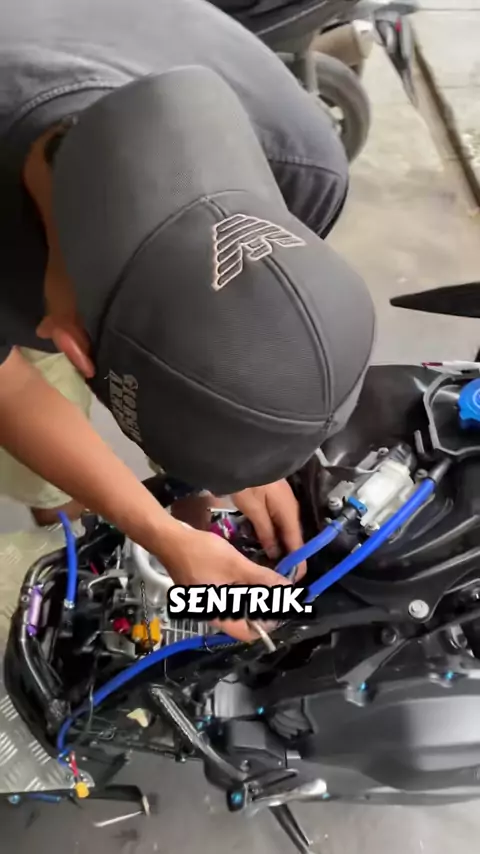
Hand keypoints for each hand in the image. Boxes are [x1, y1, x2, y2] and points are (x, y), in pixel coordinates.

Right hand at [158, 525, 287, 641]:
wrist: (171, 540)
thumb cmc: (202, 555)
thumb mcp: (236, 566)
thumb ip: (262, 578)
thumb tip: (287, 588)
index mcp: (218, 615)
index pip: (247, 634)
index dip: (266, 626)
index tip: (280, 609)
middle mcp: (212, 614)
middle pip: (243, 620)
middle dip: (262, 608)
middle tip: (279, 592)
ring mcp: (207, 602)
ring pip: (236, 607)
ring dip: (253, 597)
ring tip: (268, 582)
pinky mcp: (206, 590)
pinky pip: (228, 596)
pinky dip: (242, 589)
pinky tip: (250, 575)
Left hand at [232, 480, 305, 578]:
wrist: (243, 455)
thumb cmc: (249, 482)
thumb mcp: (253, 509)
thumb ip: (265, 531)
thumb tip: (275, 552)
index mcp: (289, 513)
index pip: (297, 543)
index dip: (297, 562)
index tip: (294, 579)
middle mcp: (291, 509)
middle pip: (293, 538)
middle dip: (289, 557)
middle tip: (280, 575)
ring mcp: (283, 503)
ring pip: (285, 531)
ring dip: (281, 547)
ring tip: (273, 564)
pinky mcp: (275, 500)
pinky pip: (279, 522)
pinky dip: (275, 535)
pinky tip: (268, 543)